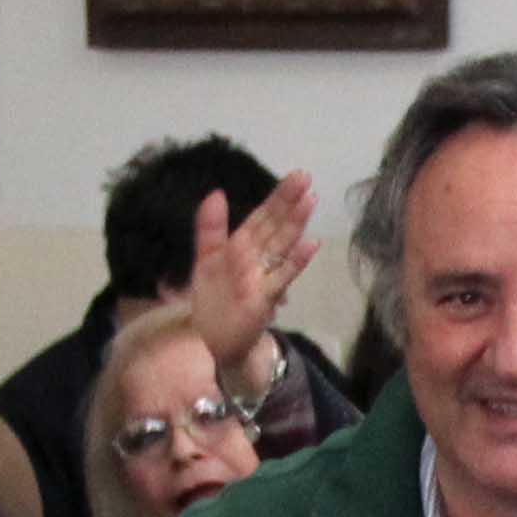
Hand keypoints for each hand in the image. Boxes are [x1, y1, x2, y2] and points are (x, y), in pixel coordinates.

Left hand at [184, 170, 319, 386]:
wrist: (212, 340)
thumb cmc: (214, 298)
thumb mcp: (206, 258)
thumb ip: (210, 227)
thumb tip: (217, 192)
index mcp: (242, 246)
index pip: (262, 216)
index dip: (278, 197)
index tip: (296, 175)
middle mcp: (257, 258)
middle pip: (275, 226)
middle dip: (289, 202)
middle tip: (305, 177)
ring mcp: (263, 277)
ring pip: (281, 246)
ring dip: (296, 224)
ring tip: (310, 201)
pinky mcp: (264, 299)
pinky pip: (281, 277)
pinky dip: (296, 261)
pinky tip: (311, 244)